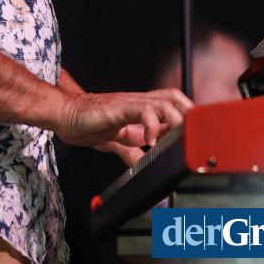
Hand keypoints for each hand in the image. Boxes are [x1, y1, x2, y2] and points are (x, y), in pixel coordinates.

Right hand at [54, 88, 192, 151]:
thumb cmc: (89, 123)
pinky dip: (152, 125)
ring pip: (164, 101)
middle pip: (174, 97)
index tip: (196, 134)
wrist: (67, 115)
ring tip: (178, 137)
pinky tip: (151, 141)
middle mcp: (139, 103)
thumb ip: (132, 152)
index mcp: (141, 110)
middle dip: (188, 113)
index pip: (172, 105)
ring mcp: (130, 103)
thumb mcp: (116, 142)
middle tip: (192, 134)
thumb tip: (143, 165)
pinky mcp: (120, 107)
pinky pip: (143, 110)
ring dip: (176, 119)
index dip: (187, 116)